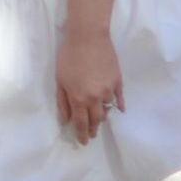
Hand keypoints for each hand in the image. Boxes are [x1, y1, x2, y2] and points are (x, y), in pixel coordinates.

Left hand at [56, 29, 124, 145]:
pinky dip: (119, 105)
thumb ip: (62, 101)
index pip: (81, 123)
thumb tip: (66, 120)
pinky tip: (119, 110)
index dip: (82, 134)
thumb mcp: (60, 80)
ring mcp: (109, 90)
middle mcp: (95, 98)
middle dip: (94, 130)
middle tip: (92, 136)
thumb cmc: (69, 56)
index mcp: (79, 98)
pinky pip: (119, 98)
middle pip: (97, 120)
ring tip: (100, 121)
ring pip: (108, 110)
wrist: (88, 37)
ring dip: (103, 117)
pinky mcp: (118, 81)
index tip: (83, 142)